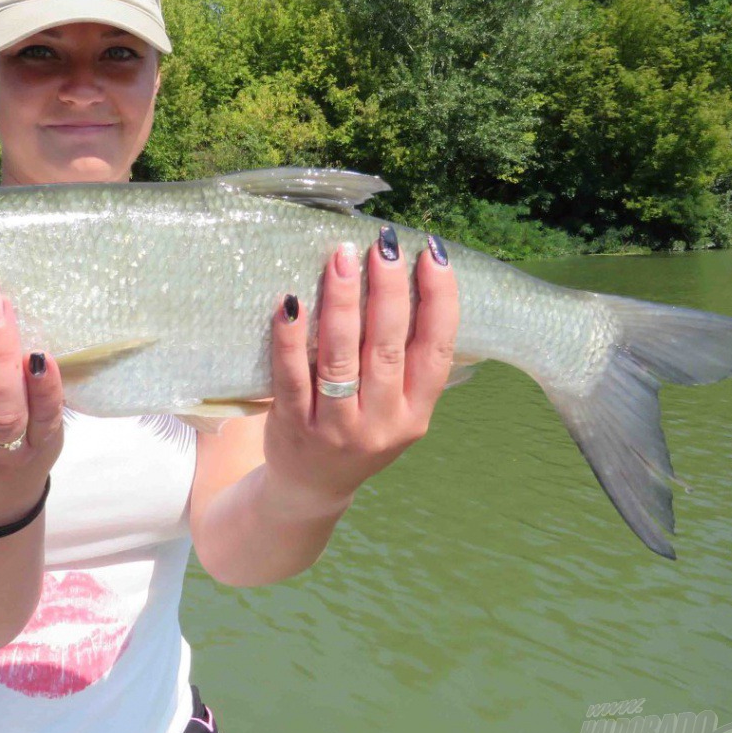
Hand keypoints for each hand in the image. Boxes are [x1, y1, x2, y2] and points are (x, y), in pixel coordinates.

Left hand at [263, 229, 458, 512]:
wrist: (311, 488)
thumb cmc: (358, 430)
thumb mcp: (397, 408)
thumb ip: (405, 360)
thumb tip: (406, 278)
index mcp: (416, 412)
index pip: (437, 350)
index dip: (440, 300)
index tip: (433, 254)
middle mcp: (382, 422)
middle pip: (388, 348)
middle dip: (388, 291)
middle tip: (384, 245)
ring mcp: (336, 427)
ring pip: (341, 358)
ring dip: (343, 303)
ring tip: (342, 258)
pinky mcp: (293, 424)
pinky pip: (290, 376)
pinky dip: (291, 338)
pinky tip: (291, 302)